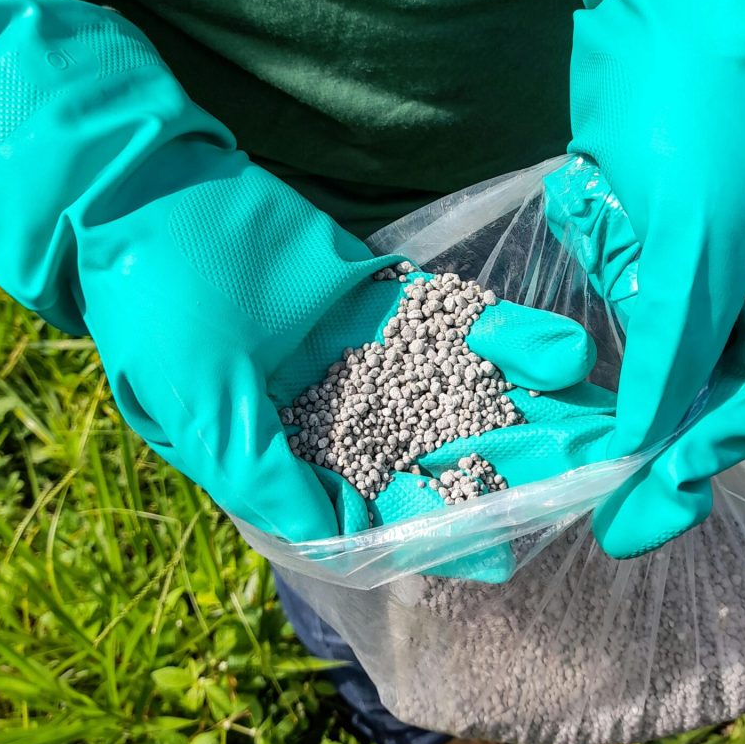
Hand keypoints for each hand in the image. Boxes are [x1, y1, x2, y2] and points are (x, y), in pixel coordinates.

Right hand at [0, 0, 614, 557]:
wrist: (151, 198)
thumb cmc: (159, 314)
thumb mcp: (200, 411)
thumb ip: (269, 477)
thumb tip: (340, 537)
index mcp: (297, 452)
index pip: (378, 505)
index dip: (436, 527)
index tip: (501, 546)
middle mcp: (343, 411)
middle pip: (436, 448)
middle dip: (505, 464)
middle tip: (578, 480)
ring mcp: (370, 350)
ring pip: (461, 387)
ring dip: (523, 404)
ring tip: (593, 417)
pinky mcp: (385, 294)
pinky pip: (455, 319)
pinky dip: (504, 334)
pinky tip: (559, 348)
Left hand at [557, 0, 744, 555]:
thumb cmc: (711, 121)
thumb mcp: (699, 256)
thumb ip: (672, 357)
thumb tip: (640, 446)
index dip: (703, 459)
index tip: (639, 505)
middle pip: (698, 385)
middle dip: (638, 417)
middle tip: (586, 485)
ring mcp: (692, 252)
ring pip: (645, 335)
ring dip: (608, 327)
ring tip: (584, 292)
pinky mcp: (640, 221)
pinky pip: (614, 274)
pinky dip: (596, 253)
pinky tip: (591, 205)